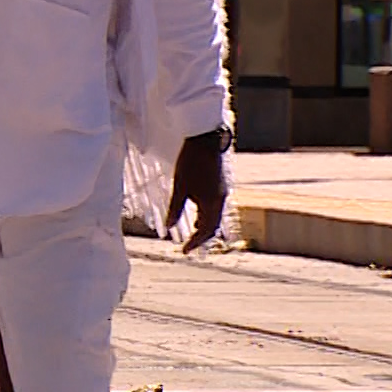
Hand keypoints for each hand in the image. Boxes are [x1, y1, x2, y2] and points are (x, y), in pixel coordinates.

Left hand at [166, 132, 228, 251]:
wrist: (206, 140)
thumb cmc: (190, 162)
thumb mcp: (180, 187)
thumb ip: (175, 208)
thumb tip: (169, 227)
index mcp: (212, 203)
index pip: (206, 231)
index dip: (195, 243)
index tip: (185, 251)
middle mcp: (221, 200)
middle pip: (213, 226)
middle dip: (201, 237)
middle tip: (189, 246)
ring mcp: (222, 192)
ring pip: (215, 216)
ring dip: (204, 226)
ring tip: (192, 233)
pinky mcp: (220, 185)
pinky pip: (215, 207)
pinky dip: (206, 215)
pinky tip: (197, 213)